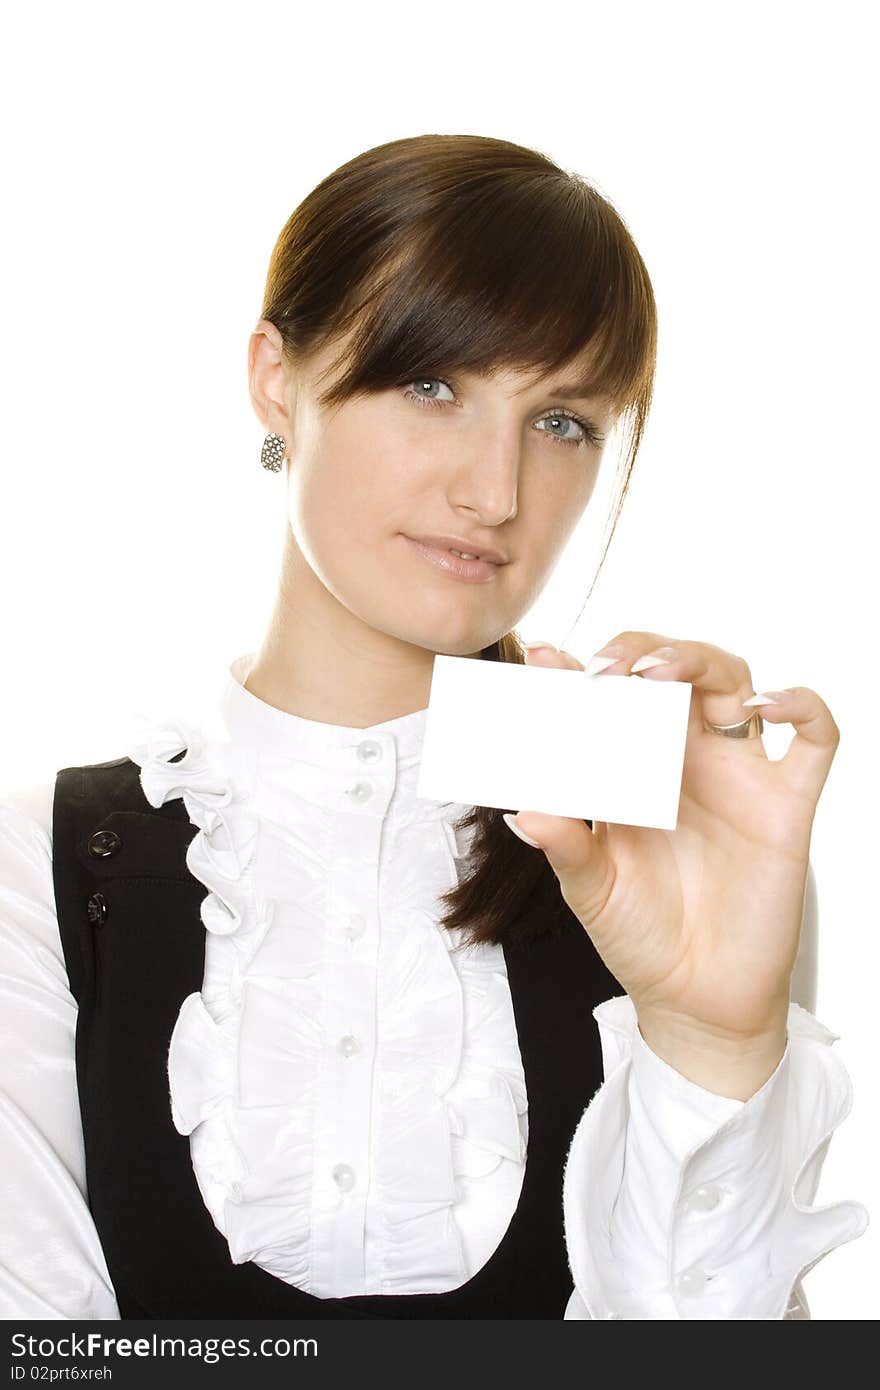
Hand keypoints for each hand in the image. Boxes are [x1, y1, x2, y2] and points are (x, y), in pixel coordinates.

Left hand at [511, 634, 838, 1097]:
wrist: (697, 998)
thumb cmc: (641, 935)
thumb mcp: (592, 891)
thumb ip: (566, 847)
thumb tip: (523, 812)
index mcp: (632, 768)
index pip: (608, 701)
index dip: (578, 674)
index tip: (545, 659)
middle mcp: (685, 759)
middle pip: (675, 671)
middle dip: (641, 652)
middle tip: (608, 668)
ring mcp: (737, 776)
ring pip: (734, 683)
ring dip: (698, 662)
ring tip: (658, 673)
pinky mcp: (786, 806)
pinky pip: (814, 740)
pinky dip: (801, 706)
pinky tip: (764, 704)